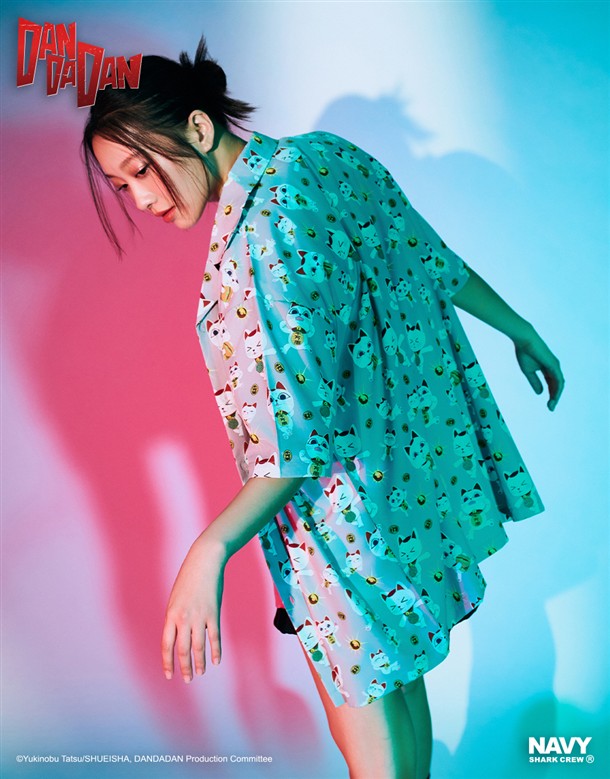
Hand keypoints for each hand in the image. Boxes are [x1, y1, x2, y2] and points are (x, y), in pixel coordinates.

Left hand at [161, 535, 226, 682]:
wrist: (204, 561)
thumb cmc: (189, 578)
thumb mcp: (175, 598)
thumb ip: (175, 617)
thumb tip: (177, 635)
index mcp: (171, 614)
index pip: (167, 645)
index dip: (167, 662)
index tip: (169, 675)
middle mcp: (183, 618)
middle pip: (183, 649)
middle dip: (185, 667)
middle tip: (187, 680)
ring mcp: (199, 616)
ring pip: (199, 646)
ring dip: (199, 662)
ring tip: (200, 673)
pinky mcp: (213, 613)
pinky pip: (214, 636)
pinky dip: (216, 650)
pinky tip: (216, 660)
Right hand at [513, 330, 564, 410]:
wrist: (524, 340)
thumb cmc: (525, 353)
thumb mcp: (528, 371)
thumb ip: (534, 382)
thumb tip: (540, 393)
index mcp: (547, 369)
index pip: (552, 384)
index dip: (550, 394)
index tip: (548, 405)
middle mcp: (554, 367)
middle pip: (557, 385)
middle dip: (554, 397)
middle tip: (550, 408)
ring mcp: (555, 366)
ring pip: (560, 384)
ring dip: (556, 395)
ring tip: (552, 405)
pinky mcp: (554, 365)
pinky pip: (559, 380)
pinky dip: (557, 389)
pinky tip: (554, 396)